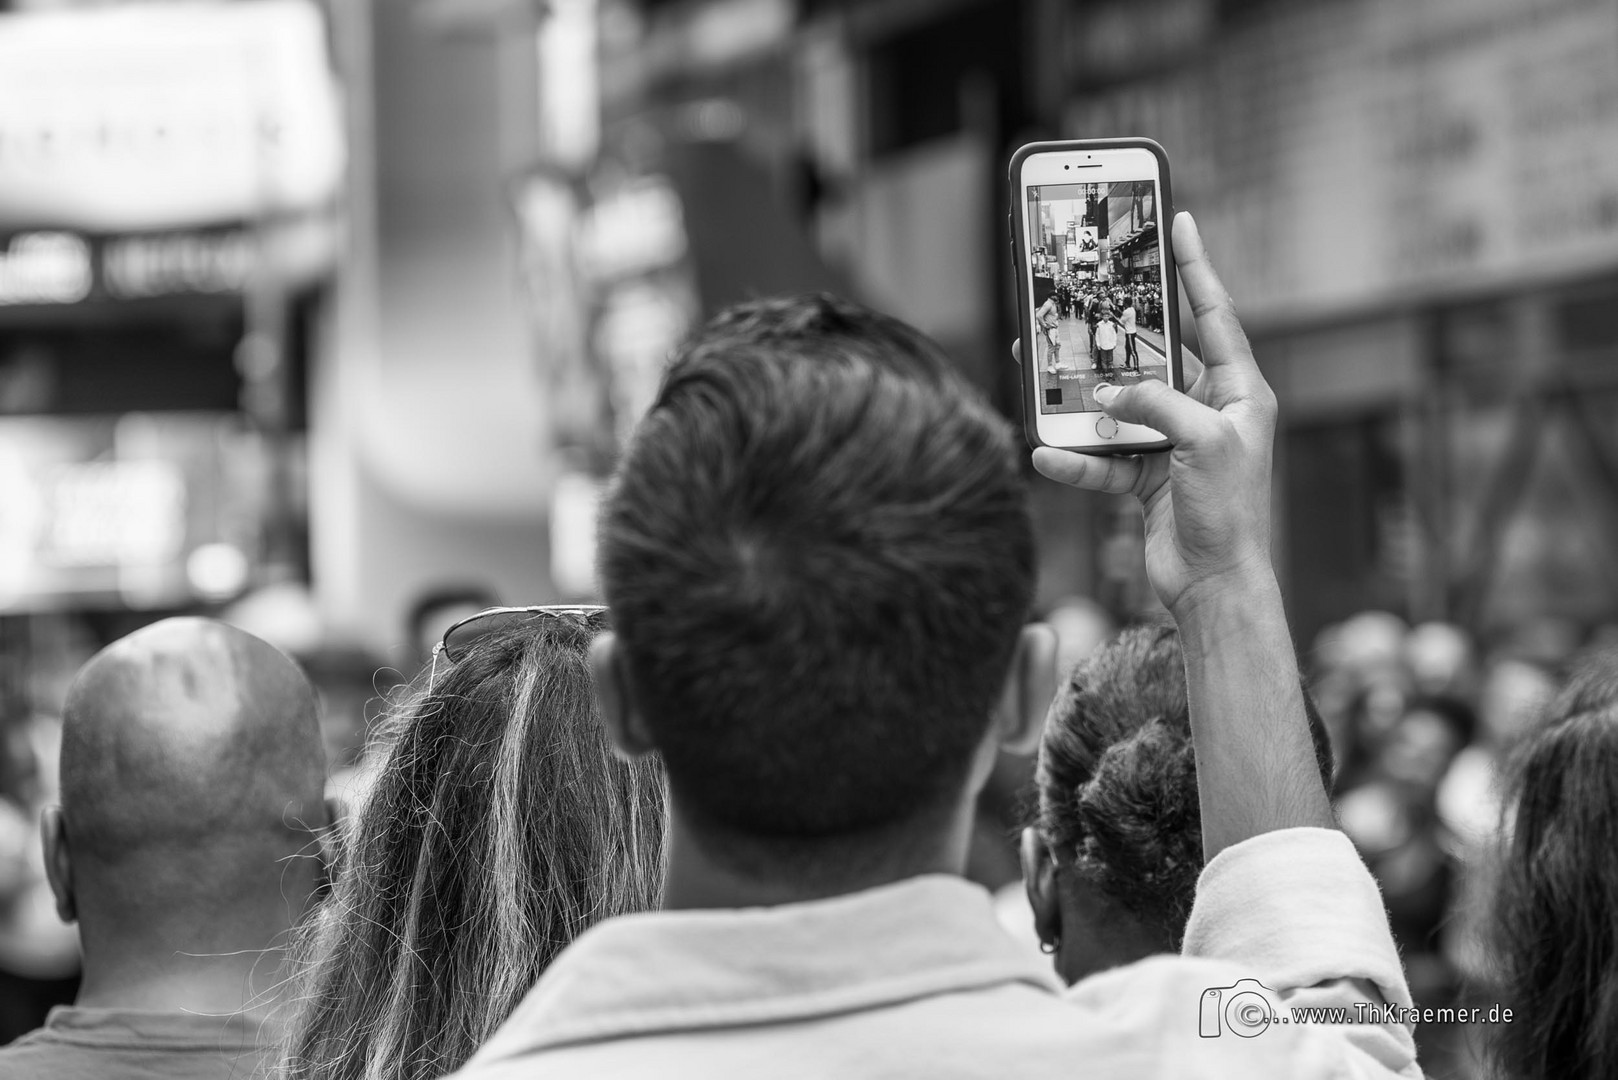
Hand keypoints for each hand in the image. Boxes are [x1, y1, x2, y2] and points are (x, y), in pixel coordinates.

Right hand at [1030, 212, 1276, 614]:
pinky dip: (1074, 458)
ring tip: (1040, 380)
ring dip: (1080, 401)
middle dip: (1111, 338)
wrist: (1214, 587)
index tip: (1180, 221)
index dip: (1195, 267)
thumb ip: (1157, 406)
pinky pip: (1101, 456)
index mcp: (1238, 393)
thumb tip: (1108, 394)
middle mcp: (1206, 412)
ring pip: (1117, 406)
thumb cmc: (1231, 514)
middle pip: (1152, 358)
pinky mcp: (1145, 477)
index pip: (1215, 315)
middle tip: (1079, 304)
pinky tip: (1045, 454)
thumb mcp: (1204, 444)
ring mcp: (1172, 444)